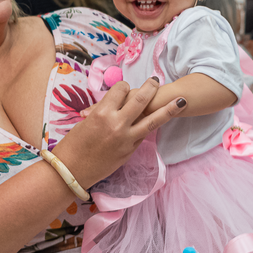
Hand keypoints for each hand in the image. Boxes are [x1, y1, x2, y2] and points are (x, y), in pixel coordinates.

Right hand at [52, 78, 184, 188]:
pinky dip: (151, 126)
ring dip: (168, 108)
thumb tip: (112, 105)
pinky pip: (144, 135)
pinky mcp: (130, 151)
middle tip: (156, 81)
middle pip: (140, 98)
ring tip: (181, 100)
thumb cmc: (73, 145)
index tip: (124, 89)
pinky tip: (160, 121)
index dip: (123, 87)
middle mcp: (117, 123)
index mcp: (102, 112)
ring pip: (153, 119)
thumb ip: (101, 112)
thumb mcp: (85, 122)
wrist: (72, 171)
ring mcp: (126, 138)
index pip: (121, 89)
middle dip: (151, 87)